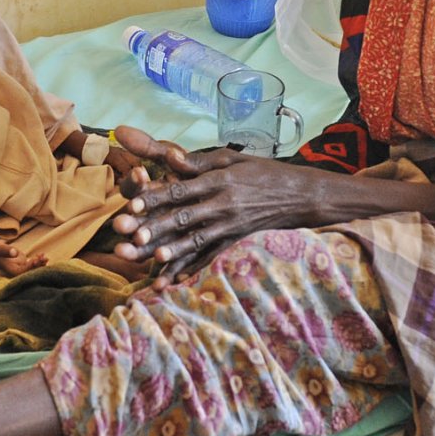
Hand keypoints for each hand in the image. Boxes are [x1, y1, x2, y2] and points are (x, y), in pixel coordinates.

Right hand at [0, 226, 48, 276]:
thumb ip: (4, 250)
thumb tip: (14, 252)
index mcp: (8, 269)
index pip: (22, 272)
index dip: (30, 267)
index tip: (36, 259)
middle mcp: (13, 268)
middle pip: (28, 271)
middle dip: (38, 266)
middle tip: (44, 258)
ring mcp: (15, 264)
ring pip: (30, 267)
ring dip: (38, 263)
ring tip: (45, 257)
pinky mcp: (16, 259)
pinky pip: (28, 262)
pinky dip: (35, 260)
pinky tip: (41, 255)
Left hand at [109, 125, 309, 282]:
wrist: (301, 196)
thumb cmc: (264, 173)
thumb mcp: (233, 160)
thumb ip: (199, 162)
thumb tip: (170, 156)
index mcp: (219, 181)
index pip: (182, 190)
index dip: (157, 197)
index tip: (134, 203)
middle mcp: (223, 205)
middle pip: (185, 217)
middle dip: (157, 227)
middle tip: (133, 236)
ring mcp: (231, 226)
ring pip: (197, 240)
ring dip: (174, 250)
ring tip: (154, 259)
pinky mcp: (236, 241)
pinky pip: (213, 257)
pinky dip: (194, 268)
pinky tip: (177, 279)